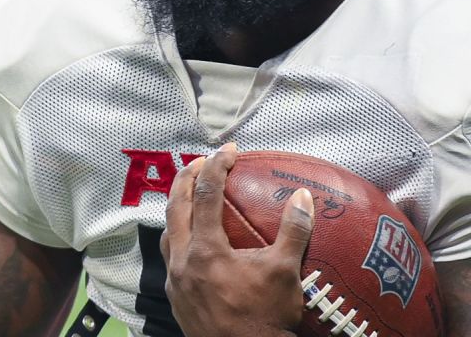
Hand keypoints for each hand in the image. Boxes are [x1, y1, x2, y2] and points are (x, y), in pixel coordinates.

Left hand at [161, 143, 314, 336]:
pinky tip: (195, 243)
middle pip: (176, 207)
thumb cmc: (265, 319)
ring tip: (192, 197)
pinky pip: (171, 258)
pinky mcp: (177, 299)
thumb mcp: (285, 273)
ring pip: (168, 233)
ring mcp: (176, 282)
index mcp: (205, 250)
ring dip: (178, 209)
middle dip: (186, 179)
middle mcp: (182, 262)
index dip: (216, 166)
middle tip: (200, 161)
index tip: (230, 151)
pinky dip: (180, 238)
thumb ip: (293, 231)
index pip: (206, 194)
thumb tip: (302, 196)